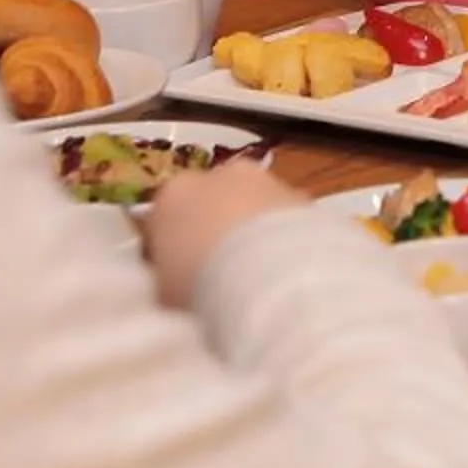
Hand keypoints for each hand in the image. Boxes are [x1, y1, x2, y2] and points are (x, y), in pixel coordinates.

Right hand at [141, 157, 309, 309]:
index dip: (172, 248)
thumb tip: (178, 282)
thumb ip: (170, 275)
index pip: (165, 217)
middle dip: (215, 229)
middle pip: (212, 201)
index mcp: (173, 195)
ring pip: (253, 204)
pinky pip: (284, 216)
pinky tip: (286, 268)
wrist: (270, 275)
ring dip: (254, 230)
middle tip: (220, 273)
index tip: (178, 275)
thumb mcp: (166, 292)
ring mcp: (265, 179)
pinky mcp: (302, 194)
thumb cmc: (201, 286)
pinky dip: (284, 235)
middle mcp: (219, 175)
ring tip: (257, 275)